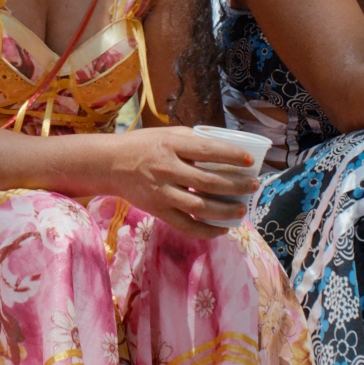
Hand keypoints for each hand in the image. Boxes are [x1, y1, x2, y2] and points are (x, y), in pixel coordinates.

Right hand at [102, 127, 258, 238]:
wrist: (110, 164)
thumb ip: (192, 140)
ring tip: (241, 210)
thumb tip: (223, 146)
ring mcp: (162, 192)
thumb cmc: (142, 146)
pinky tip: (221, 229)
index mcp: (171, 145)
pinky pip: (185, 225)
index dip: (231, 156)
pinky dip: (205, 230)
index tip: (250, 161)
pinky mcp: (157, 210)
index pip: (207, 150)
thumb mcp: (166, 134)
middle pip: (208, 181)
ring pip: (200, 206)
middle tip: (253, 186)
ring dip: (225, 210)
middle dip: (236, 185)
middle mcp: (167, 169)